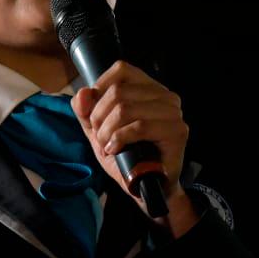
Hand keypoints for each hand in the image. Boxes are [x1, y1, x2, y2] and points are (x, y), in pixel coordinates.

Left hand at [70, 60, 197, 231]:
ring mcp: (173, 112)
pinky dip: (120, 138)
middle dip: (99, 118)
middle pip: (118, 91)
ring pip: (125, 108)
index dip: (100, 88)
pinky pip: (139, 126)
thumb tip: (82, 93)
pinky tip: (116, 149)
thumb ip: (86, 112)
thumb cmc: (125, 157)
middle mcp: (165, 95)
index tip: (95, 114)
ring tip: (107, 146)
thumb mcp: (99, 132)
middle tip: (100, 138)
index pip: (121, 69)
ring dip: (107, 131)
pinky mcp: (177, 131)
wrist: (145, 188)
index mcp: (149, 88)